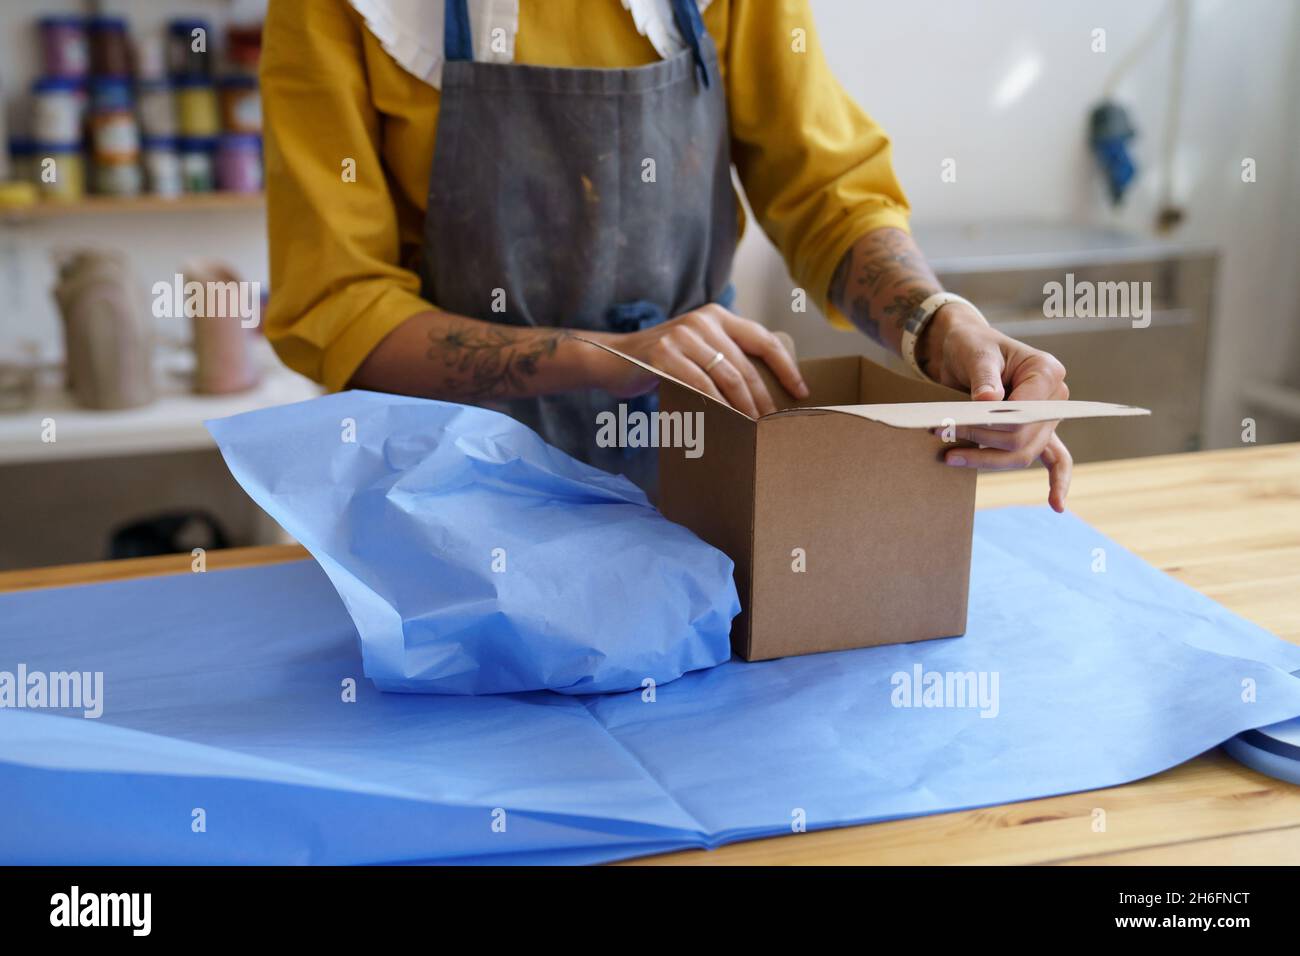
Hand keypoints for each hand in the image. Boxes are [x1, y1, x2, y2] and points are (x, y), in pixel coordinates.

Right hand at [588, 304, 808, 417]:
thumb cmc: (661, 363)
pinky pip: (700, 386)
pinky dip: (716, 408)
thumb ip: (723, 358)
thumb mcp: (696, 350)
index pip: (763, 340)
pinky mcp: (664, 354)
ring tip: (753, 429)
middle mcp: (703, 321)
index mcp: (717, 317)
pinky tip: (725, 424)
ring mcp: (682, 336)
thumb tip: (763, 393)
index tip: (801, 392)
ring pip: (726, 377)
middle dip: (763, 399)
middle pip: (745, 366)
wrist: (613, 360)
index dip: (786, 368)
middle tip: (773, 424)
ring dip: (743, 408)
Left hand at [920, 303, 1073, 512]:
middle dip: (979, 442)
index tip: (951, 424)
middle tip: (941, 435)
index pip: (1022, 414)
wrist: (966, 347)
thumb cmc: (972, 345)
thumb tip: (988, 402)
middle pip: (1021, 439)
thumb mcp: (975, 353)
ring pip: (1023, 454)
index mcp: (1046, 372)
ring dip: (986, 460)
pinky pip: (1054, 459)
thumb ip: (983, 376)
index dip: (987, 424)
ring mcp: (1047, 418)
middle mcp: (1054, 397)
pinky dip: (1057, 481)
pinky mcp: (1034, 431)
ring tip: (949, 457)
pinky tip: (1057, 505)